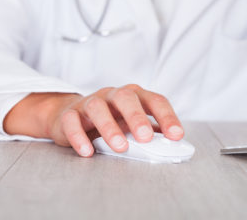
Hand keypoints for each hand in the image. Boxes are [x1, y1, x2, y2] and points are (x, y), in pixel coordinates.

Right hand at [4, 85, 183, 156]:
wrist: (72, 115)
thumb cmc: (111, 119)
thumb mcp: (133, 123)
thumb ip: (151, 132)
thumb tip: (172, 145)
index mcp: (134, 95)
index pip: (154, 100)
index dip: (167, 117)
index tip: (176, 135)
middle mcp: (113, 95)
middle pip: (125, 97)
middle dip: (137, 117)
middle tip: (146, 137)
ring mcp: (90, 102)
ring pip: (98, 108)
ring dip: (110, 127)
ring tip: (121, 147)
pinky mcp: (70, 114)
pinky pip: (72, 121)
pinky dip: (79, 136)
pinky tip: (88, 151)